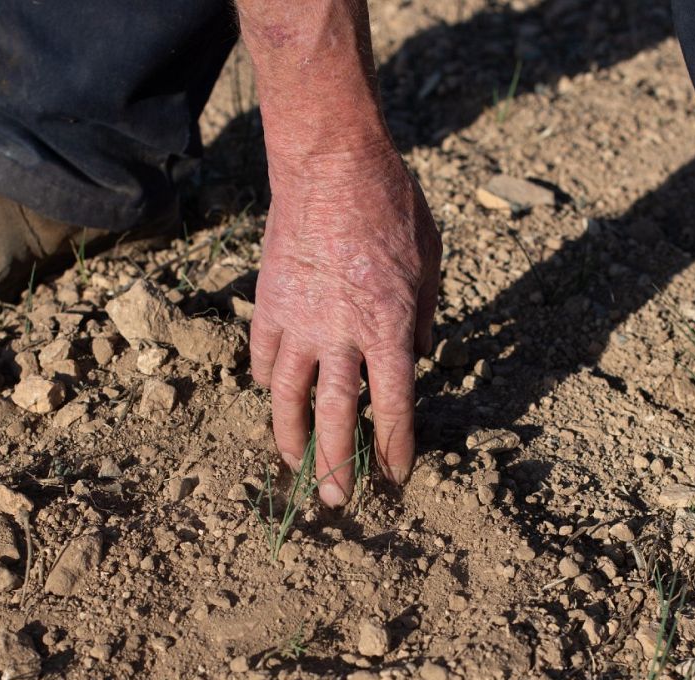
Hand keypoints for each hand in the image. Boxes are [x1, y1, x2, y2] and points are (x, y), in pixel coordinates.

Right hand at [249, 148, 440, 504]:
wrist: (332, 164)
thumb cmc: (392, 206)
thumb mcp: (430, 264)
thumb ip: (423, 318)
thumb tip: (415, 359)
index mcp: (389, 328)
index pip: (393, 408)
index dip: (395, 448)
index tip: (396, 475)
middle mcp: (341, 335)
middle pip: (336, 418)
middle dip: (337, 465)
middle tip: (336, 501)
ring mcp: (298, 322)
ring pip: (288, 398)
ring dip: (290, 438)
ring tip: (294, 466)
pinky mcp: (269, 304)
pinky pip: (264, 357)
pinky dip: (269, 382)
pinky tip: (275, 396)